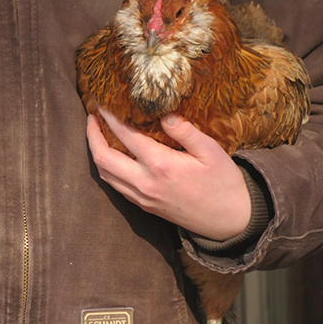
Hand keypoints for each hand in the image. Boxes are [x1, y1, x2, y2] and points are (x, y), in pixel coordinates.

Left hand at [86, 109, 250, 240]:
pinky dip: (107, 168)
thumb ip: (186, 131)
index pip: (125, 136)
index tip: (103, 102)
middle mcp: (145, 183)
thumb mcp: (211, 151)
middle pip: (103, 158)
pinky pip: (115, 186)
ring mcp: (142, 197)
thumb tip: (164, 113)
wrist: (230, 221)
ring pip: (105, 174)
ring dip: (96, 152)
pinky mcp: (144, 206)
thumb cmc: (224, 183)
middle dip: (92, 135)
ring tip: (97, 133)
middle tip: (92, 116)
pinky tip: (111, 156)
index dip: (110, 117)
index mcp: (160, 165)